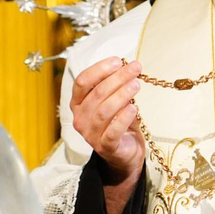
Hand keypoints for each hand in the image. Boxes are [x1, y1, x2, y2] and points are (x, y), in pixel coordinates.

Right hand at [70, 57, 144, 181]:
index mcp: (78, 103)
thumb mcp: (115, 101)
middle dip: (117, 78)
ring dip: (121, 95)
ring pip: (104, 111)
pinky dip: (123, 118)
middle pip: (96, 94)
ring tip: (136, 85)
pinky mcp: (105, 147)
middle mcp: (80, 118)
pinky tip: (134, 108)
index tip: (117, 61)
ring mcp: (90, 134)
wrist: (125, 152)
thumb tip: (127, 66)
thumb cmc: (118, 122)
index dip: (99, 69)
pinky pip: (113, 131)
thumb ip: (116, 86)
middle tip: (134, 69)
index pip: (82, 82)